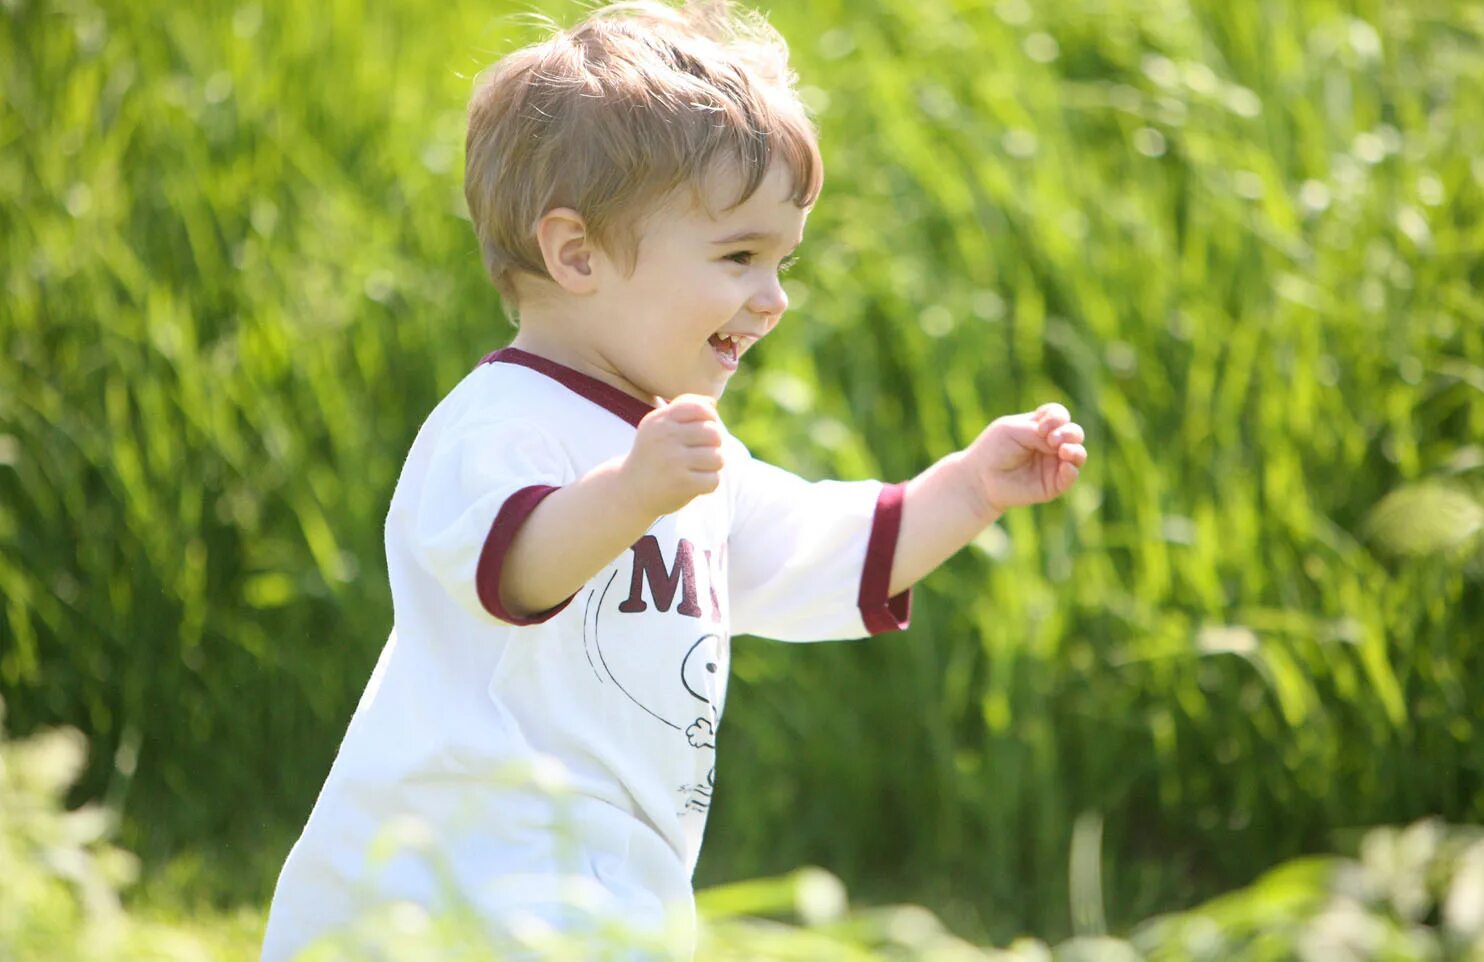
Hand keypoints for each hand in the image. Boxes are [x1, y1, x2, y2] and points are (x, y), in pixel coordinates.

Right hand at [621, 394, 725, 516]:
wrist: (629, 491)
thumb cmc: (652, 455)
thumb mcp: (659, 426)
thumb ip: (683, 408)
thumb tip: (712, 402)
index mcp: (660, 420)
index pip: (700, 408)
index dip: (710, 419)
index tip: (702, 432)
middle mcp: (665, 437)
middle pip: (714, 433)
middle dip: (713, 445)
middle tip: (700, 454)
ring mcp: (674, 460)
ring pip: (717, 457)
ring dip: (712, 466)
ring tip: (697, 469)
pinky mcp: (681, 483)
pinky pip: (713, 480)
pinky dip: (707, 485)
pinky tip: (694, 484)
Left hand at [965, 402, 1087, 516]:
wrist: (981, 478)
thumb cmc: (993, 450)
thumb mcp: (1012, 431)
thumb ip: (1037, 432)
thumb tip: (1062, 445)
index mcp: (1040, 426)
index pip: (1059, 416)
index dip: (1057, 418)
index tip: (1042, 427)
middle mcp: (1050, 444)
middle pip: (1074, 433)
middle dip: (1069, 433)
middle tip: (1052, 440)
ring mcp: (1053, 464)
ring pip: (1078, 453)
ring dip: (1075, 450)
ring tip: (1063, 451)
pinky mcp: (1053, 484)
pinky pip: (1071, 476)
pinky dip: (1072, 470)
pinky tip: (1066, 466)